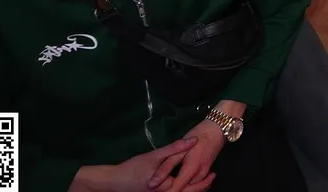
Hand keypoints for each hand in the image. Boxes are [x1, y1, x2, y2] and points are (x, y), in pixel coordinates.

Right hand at [70, 139, 212, 191]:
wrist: (114, 181)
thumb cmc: (133, 168)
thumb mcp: (155, 156)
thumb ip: (175, 148)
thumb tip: (194, 140)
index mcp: (166, 188)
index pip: (190, 186)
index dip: (203, 180)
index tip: (214, 172)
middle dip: (202, 186)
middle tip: (213, 176)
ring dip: (194, 188)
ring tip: (206, 179)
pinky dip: (184, 189)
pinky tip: (189, 182)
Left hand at [152, 101, 244, 191]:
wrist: (218, 128)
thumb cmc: (199, 135)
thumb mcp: (180, 149)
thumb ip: (166, 167)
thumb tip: (152, 182)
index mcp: (191, 169)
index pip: (175, 189)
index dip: (164, 190)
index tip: (153, 187)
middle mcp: (199, 175)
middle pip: (185, 190)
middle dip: (172, 189)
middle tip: (157, 185)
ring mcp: (204, 174)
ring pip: (191, 188)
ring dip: (181, 188)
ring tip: (165, 184)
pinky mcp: (207, 171)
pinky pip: (197, 184)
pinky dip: (188, 185)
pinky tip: (181, 182)